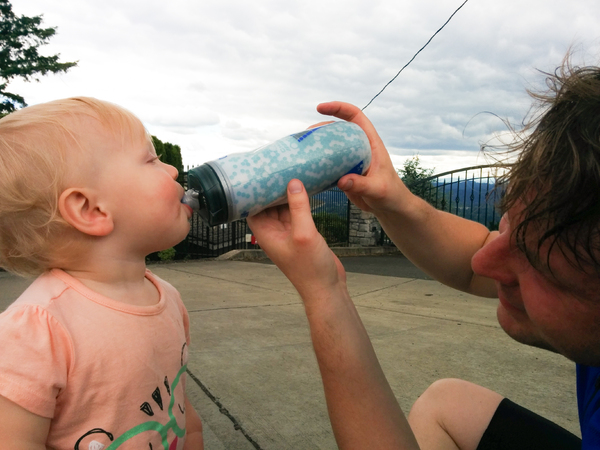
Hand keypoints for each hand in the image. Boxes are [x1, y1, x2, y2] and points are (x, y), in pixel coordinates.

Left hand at [247, 179, 346, 300]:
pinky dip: (299, 202)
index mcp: (266, 234)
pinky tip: (305, 189)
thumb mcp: (304, 234)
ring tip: (291, 173)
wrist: (327, 288)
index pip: (252, 208)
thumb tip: (293, 183)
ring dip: (286, 194)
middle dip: (271, 189)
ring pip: (282, 208)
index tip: (259, 175)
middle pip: (267, 206)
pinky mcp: (301, 234)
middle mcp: (274, 233)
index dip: (253, 193)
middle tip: (277, 169)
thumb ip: (298, 207)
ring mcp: (288, 234)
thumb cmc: (310, 269)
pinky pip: (296, 213)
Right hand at [316, 101, 410, 215]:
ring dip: (316, 145)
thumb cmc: (390, 194)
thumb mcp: (378, 189)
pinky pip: (329, 163)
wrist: (390, 207)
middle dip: (321, 128)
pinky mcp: (344, 172)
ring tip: (301, 148)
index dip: (338, 108)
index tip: (320, 108)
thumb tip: (342, 181)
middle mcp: (359, 147)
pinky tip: (306, 166)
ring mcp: (351, 159)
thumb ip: (362, 185)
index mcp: (370, 143)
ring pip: (331, 146)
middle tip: (305, 134)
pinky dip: (318, 163)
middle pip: (338, 129)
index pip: (355, 117)